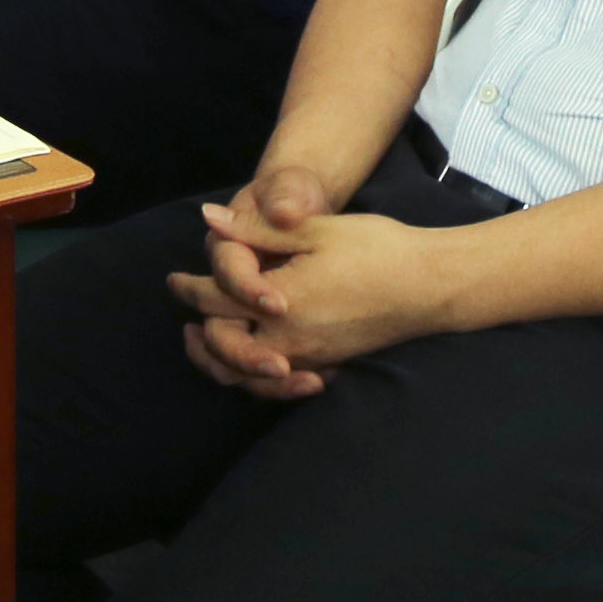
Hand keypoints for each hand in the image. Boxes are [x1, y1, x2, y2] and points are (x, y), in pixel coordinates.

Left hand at [168, 206, 451, 388]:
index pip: (216, 300)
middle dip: (198, 331)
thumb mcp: (315, 230)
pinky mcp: (327, 364)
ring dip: (220, 360)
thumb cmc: (376, 249)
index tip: (174, 279)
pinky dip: (253, 374)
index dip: (189, 288)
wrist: (428, 285)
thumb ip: (257, 230)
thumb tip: (209, 219)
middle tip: (185, 313)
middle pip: (223, 346)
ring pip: (246, 374)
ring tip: (205, 341)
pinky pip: (277, 382)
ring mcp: (309, 357)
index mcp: (280, 301)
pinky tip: (253, 356)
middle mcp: (289, 338)